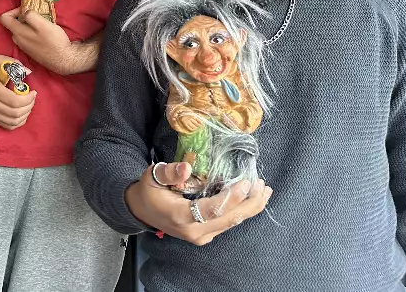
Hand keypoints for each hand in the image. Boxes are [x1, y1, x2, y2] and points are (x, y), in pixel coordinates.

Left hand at [0, 8, 77, 74]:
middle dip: (22, 17)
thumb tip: (23, 10)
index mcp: (18, 33)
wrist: (64, 60)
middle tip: (36, 15)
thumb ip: (31, 15)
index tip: (26, 10)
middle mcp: (17, 40)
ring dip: (28, 24)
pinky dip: (31, 32)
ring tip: (41, 23)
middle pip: (12, 24)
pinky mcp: (30, 50)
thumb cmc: (54, 41)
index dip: (13, 10)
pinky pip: (26, 37)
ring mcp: (23, 46)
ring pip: (20, 30)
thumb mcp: (43, 24)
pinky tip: (43, 33)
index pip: (3, 18)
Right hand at [0, 54, 36, 129]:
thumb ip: (13, 63)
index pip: (16, 102)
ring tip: (28, 105)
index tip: (34, 92)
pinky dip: (17, 122)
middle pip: (16, 113)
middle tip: (32, 98)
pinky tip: (21, 113)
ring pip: (13, 122)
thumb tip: (28, 72)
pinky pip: (7, 125)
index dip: (28, 99)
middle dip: (29, 106)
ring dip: (25, 115)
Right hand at [124, 162, 272, 245]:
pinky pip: (227, 223)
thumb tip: (186, 168)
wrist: (141, 211)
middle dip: (249, 203)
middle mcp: (194, 231)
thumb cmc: (148, 191)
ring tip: (263, 190)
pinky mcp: (205, 235)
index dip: (232, 197)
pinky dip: (241, 210)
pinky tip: (250, 199)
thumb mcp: (153, 177)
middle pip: (229, 219)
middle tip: (264, 186)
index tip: (247, 182)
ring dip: (249, 207)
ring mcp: (201, 236)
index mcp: (181, 217)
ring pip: (232, 223)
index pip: (213, 209)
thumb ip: (169, 173)